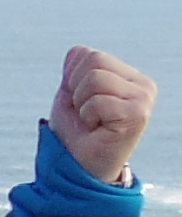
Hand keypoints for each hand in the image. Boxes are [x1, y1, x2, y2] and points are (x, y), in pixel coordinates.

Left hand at [53, 47, 155, 183]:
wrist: (77, 165)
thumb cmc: (75, 132)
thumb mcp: (70, 94)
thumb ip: (76, 69)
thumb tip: (78, 50)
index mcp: (129, 77)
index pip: (87, 54)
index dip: (71, 78)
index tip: (80, 103)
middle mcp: (143, 85)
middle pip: (93, 60)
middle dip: (76, 88)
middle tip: (85, 113)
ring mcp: (144, 99)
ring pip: (95, 78)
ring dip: (82, 103)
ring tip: (92, 121)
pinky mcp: (139, 115)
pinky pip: (97, 101)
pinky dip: (88, 115)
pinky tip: (98, 129)